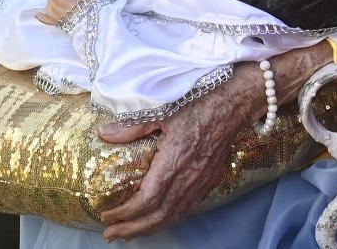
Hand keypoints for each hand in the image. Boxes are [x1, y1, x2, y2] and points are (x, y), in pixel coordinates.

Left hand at [36, 0, 93, 26]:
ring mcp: (58, 18)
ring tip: (53, 2)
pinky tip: (37, 14)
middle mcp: (60, 11)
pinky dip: (41, 17)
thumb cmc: (88, 8)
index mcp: (65, 2)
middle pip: (51, 2)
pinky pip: (47, 21)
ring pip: (49, 10)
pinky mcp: (59, 25)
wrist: (90, 23)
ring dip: (49, 4)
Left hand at [96, 70, 258, 240]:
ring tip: (128, 233)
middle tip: (111, 234)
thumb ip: (132, 127)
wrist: (232, 105)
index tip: (106, 216)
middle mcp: (188, 179)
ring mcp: (200, 183)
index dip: (125, 213)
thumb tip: (104, 134)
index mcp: (173, 163)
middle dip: (132, 228)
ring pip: (173, 216)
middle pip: (158, 216)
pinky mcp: (208, 182)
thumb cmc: (197, 103)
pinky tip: (157, 222)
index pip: (147, 200)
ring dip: (149, 229)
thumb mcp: (160, 110)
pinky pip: (186, 210)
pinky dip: (168, 221)